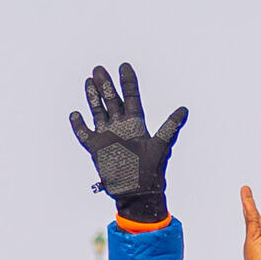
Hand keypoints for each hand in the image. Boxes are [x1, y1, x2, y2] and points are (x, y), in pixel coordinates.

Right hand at [67, 62, 186, 224]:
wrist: (138, 193)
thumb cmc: (152, 171)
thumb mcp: (161, 146)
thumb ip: (170, 127)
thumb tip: (185, 109)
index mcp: (136, 123)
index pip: (132, 97)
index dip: (128, 82)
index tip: (124, 65)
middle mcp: (121, 126)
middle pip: (112, 100)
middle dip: (106, 84)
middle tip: (99, 69)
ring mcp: (107, 136)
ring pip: (98, 111)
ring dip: (93, 96)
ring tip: (89, 80)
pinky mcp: (95, 148)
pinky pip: (83, 134)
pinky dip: (78, 125)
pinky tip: (75, 114)